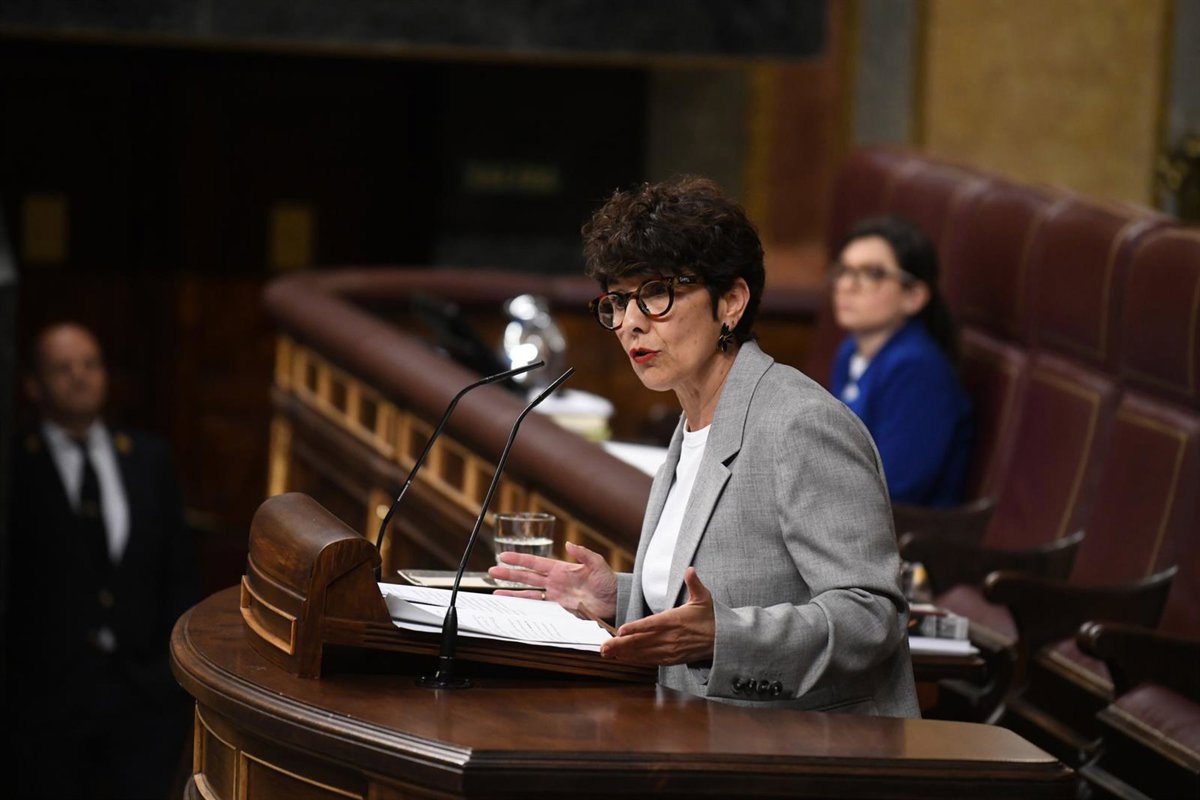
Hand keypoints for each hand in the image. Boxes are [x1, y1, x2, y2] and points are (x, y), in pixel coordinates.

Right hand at [489, 541, 617, 618]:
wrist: (615, 600)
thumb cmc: (608, 581)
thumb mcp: (597, 564)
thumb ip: (583, 554)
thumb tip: (569, 544)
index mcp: (561, 568)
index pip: (535, 562)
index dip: (519, 559)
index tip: (504, 555)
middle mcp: (554, 581)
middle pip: (527, 576)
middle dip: (509, 574)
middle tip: (492, 570)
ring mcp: (555, 594)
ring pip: (528, 591)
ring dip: (512, 590)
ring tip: (495, 590)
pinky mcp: (559, 607)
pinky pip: (538, 605)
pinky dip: (525, 605)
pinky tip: (513, 604)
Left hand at [600, 567, 714, 665]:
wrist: (723, 642)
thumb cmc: (711, 618)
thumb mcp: (704, 598)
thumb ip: (694, 583)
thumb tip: (690, 569)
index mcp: (676, 620)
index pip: (652, 624)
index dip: (636, 628)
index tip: (621, 630)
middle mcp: (671, 637)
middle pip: (642, 642)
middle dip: (621, 645)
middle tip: (604, 647)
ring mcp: (670, 650)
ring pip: (643, 653)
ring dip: (624, 653)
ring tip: (607, 653)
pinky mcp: (671, 659)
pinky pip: (649, 660)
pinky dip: (635, 659)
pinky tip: (622, 658)